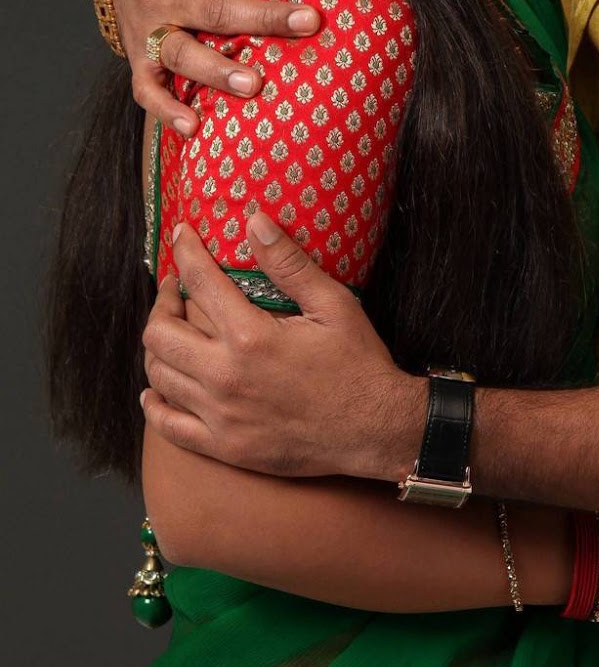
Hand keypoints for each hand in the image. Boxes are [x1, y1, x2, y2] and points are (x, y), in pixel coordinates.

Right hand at [114, 0, 324, 131]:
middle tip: (308, 22)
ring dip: (216, 72)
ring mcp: (149, 31)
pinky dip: (166, 111)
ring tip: (253, 85)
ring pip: (181, 54)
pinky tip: (194, 127)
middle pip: (215, 10)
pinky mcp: (139, 60)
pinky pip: (147, 90)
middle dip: (263, 17)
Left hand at [141, 215, 422, 478]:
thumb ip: (289, 264)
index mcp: (251, 337)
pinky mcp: (223, 446)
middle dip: (162, 302)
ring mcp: (220, 416)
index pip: (198, 283)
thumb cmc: (358, 364)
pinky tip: (158, 388)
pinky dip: (154, 403)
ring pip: (158, 376)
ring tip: (173, 330)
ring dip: (158, 346)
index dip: (185, 252)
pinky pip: (168, 425)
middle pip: (159, 333)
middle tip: (176, 290)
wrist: (375, 430)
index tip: (182, 235)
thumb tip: (255, 220)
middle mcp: (226, 377)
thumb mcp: (333, 305)